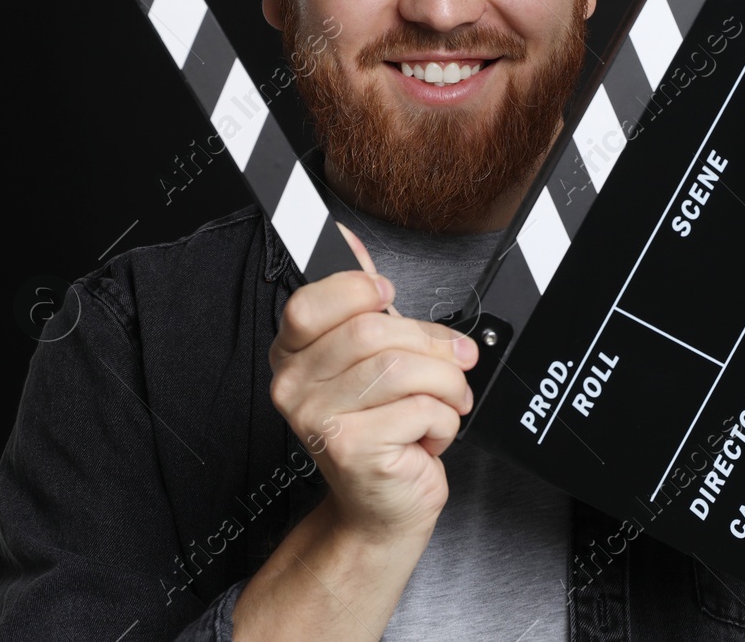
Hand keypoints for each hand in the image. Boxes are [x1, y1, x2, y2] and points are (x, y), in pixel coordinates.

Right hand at [267, 223, 478, 540]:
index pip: (312, 301)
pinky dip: (445, 420)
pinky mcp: (351, 449)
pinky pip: (422, 409)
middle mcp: (295, 386)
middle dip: (431, 346)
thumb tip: (349, 241)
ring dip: (446, 385)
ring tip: (444, 402)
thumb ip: (362, 302)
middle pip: (373, 332)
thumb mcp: (372, 358)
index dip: (358, 289)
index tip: (387, 294)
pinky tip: (428, 434)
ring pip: (405, 369)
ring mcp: (318, 420)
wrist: (382, 504)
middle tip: (450, 363)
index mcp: (294, 353)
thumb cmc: (381, 428)